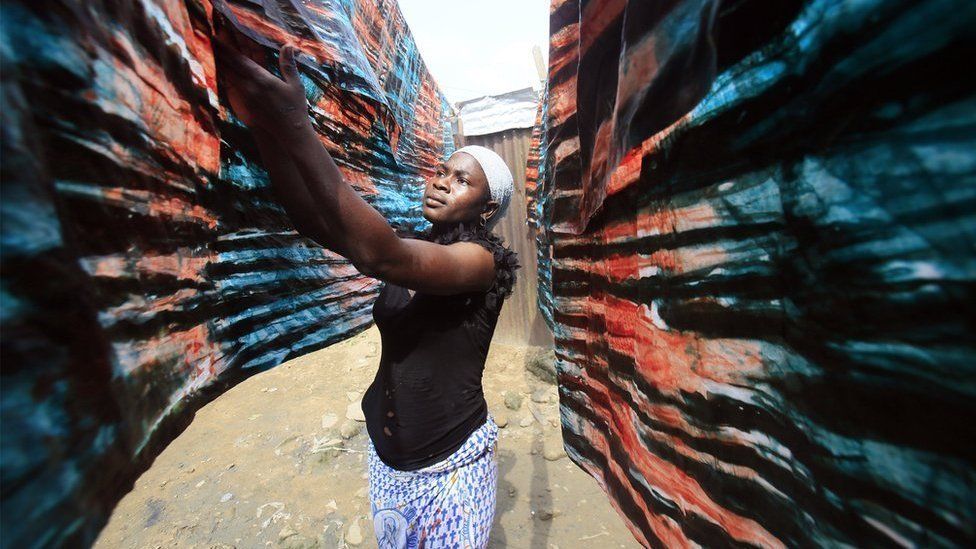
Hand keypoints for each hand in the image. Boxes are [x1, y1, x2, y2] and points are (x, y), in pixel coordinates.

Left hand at [212, 17, 310, 135]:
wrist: (289, 133)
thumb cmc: (295, 108)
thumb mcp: (295, 84)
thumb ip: (288, 64)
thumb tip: (288, 45)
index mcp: (263, 79)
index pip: (240, 60)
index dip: (226, 49)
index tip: (216, 38)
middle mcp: (251, 87)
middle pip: (230, 67)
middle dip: (220, 53)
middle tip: (210, 41)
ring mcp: (245, 98)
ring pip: (228, 77)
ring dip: (220, 64)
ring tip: (212, 54)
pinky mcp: (244, 106)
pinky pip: (232, 89)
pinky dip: (225, 79)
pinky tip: (221, 73)